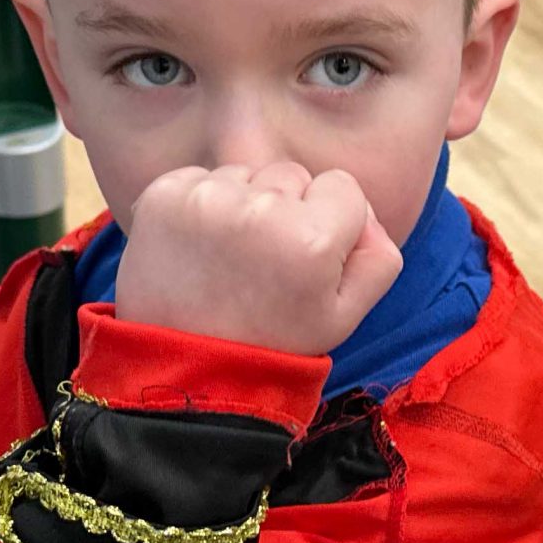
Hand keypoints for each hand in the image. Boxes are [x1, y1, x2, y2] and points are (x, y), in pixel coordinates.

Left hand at [115, 161, 402, 357]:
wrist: (187, 367)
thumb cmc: (272, 342)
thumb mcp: (346, 315)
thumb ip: (379, 255)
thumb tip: (363, 212)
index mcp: (311, 238)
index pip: (342, 186)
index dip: (331, 223)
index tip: (305, 259)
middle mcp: (259, 208)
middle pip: (292, 175)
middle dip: (287, 211)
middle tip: (265, 264)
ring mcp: (205, 198)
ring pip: (247, 174)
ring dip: (244, 205)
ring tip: (229, 259)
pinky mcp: (163, 195)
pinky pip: (201, 177)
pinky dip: (203, 205)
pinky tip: (199, 248)